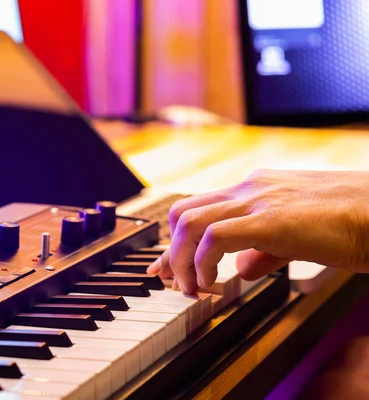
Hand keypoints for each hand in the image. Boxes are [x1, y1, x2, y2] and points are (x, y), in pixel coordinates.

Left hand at [147, 169, 368, 294]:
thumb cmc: (350, 223)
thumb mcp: (296, 237)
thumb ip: (263, 251)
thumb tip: (240, 269)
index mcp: (254, 189)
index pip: (198, 208)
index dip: (175, 240)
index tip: (165, 266)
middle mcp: (248, 189)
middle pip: (183, 212)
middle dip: (169, 250)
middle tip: (169, 280)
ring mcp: (257, 200)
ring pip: (189, 222)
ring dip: (180, 260)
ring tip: (189, 288)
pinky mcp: (269, 219)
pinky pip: (214, 237)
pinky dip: (202, 263)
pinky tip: (211, 283)